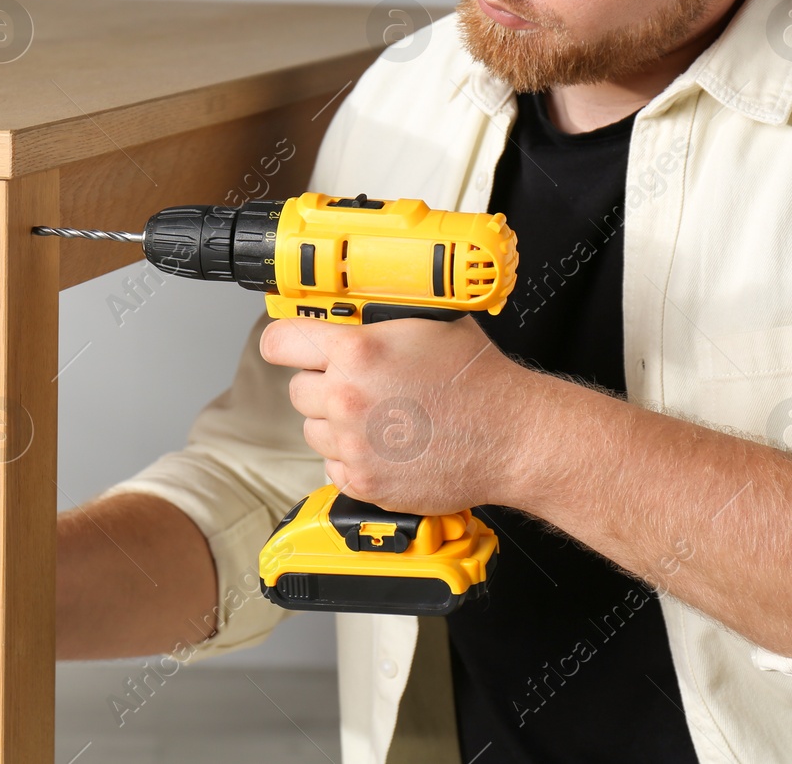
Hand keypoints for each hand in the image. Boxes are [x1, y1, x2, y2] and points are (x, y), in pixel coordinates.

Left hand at [258, 315, 544, 513]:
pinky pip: (332, 465)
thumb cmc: (478, 380)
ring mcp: (353, 445)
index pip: (280, 343)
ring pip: (312, 429)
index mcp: (357, 353)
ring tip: (378, 414)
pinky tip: (386, 442)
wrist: (511, 437)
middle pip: (296, 389)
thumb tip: (348, 309)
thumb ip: (377, 318)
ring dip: (334, 422)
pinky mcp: (364, 482)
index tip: (288, 345)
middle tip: (356, 382)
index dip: (284, 342)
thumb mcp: (426, 322)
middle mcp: (347, 400)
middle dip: (320, 383)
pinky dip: (351, 456)